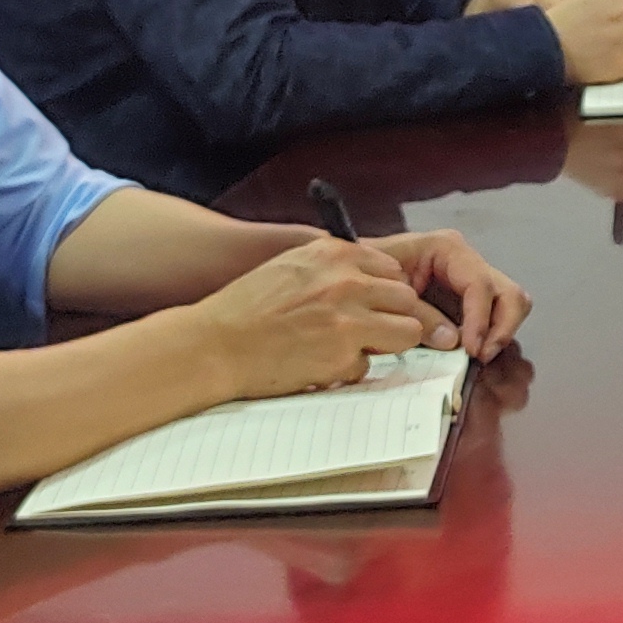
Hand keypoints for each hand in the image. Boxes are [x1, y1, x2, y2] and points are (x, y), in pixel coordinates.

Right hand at [191, 235, 453, 399]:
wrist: (214, 344)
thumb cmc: (247, 308)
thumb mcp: (293, 267)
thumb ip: (335, 268)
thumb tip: (376, 280)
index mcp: (334, 253)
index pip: (394, 269)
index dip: (386, 292)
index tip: (373, 305)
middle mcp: (346, 280)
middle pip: (407, 300)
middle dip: (392, 317)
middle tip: (365, 331)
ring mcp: (348, 318)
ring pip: (406, 332)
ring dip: (383, 344)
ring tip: (348, 348)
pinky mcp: (343, 354)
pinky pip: (369, 365)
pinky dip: (348, 369)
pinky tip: (318, 363)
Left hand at [366, 224, 527, 361]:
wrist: (346, 277)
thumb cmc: (361, 274)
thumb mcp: (384, 289)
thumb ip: (418, 313)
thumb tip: (454, 341)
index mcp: (447, 249)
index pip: (480, 284)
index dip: (480, 318)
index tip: (471, 349)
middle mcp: (467, 263)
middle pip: (508, 293)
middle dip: (502, 327)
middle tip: (480, 356)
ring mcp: (471, 284)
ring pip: (511, 305)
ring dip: (500, 333)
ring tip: (478, 357)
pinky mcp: (468, 304)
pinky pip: (496, 319)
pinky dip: (491, 338)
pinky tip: (470, 354)